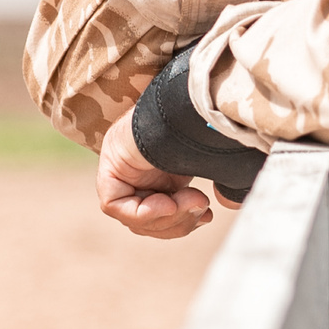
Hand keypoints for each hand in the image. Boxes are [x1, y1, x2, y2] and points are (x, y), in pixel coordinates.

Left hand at [96, 105, 216, 238]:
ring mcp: (119, 168)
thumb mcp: (211, 167)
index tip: (207, 216)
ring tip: (194, 199)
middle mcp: (135, 169)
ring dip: (168, 217)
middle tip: (202, 207)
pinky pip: (115, 205)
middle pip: (147, 221)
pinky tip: (168, 202)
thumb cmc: (207, 129)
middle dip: (178, 222)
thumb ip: (210, 188)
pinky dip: (143, 212)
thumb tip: (219, 206)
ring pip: (133, 217)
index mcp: (159, 169)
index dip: (182, 223)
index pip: (160, 213)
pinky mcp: (108, 168)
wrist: (195, 105)